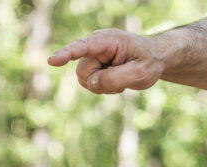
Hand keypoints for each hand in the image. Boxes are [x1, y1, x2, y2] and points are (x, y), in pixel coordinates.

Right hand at [48, 29, 162, 93]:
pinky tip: (116, 80)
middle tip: (121, 82)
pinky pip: (89, 82)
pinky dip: (103, 87)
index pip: (83, 47)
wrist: (154, 59)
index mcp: (109, 40)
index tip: (52, 61)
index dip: (66, 54)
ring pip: (85, 79)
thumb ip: (115, 78)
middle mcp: (97, 45)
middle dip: (99, 83)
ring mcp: (93, 55)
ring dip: (102, 86)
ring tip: (120, 79)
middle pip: (83, 73)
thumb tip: (92, 83)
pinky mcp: (93, 64)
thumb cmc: (149, 62)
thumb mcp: (139, 73)